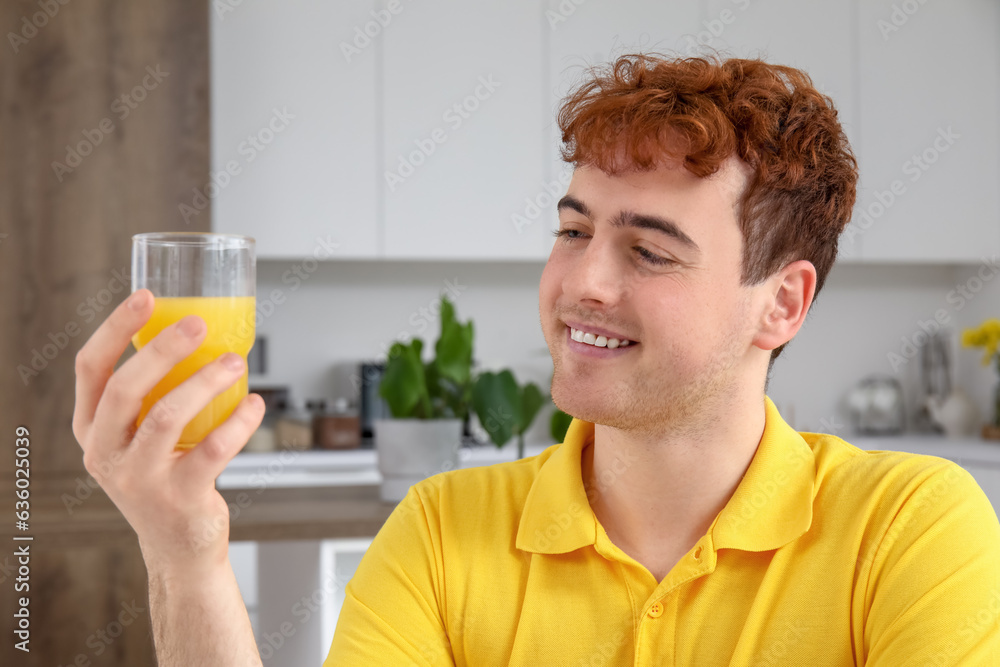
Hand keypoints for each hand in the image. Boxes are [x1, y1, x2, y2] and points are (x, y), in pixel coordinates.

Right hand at [72, 288, 264, 575]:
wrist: (179, 546)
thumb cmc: (165, 476)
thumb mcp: (140, 437)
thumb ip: (152, 395)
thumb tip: (195, 331)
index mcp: (91, 429)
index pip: (90, 369)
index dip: (115, 328)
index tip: (146, 296)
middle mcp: (105, 453)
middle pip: (126, 388)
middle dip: (164, 349)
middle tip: (199, 324)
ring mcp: (138, 479)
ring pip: (166, 417)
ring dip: (206, 382)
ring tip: (234, 361)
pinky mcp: (178, 497)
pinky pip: (212, 450)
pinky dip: (239, 422)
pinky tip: (256, 404)